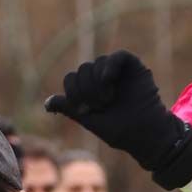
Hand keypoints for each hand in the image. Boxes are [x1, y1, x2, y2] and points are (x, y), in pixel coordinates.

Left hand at [43, 50, 186, 172]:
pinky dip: (110, 66)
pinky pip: (118, 56)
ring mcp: (118, 72)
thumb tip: (47, 103)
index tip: (83, 110)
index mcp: (90, 90)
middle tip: (98, 106)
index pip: (71, 79)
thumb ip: (70, 108)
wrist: (144, 134)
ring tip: (108, 100)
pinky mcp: (133, 67)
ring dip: (97, 83)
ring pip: (97, 64)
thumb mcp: (88, 120)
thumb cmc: (118, 131)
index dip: (72, 92)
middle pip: (82, 70)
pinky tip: (109, 80)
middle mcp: (103, 78)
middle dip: (85, 90)